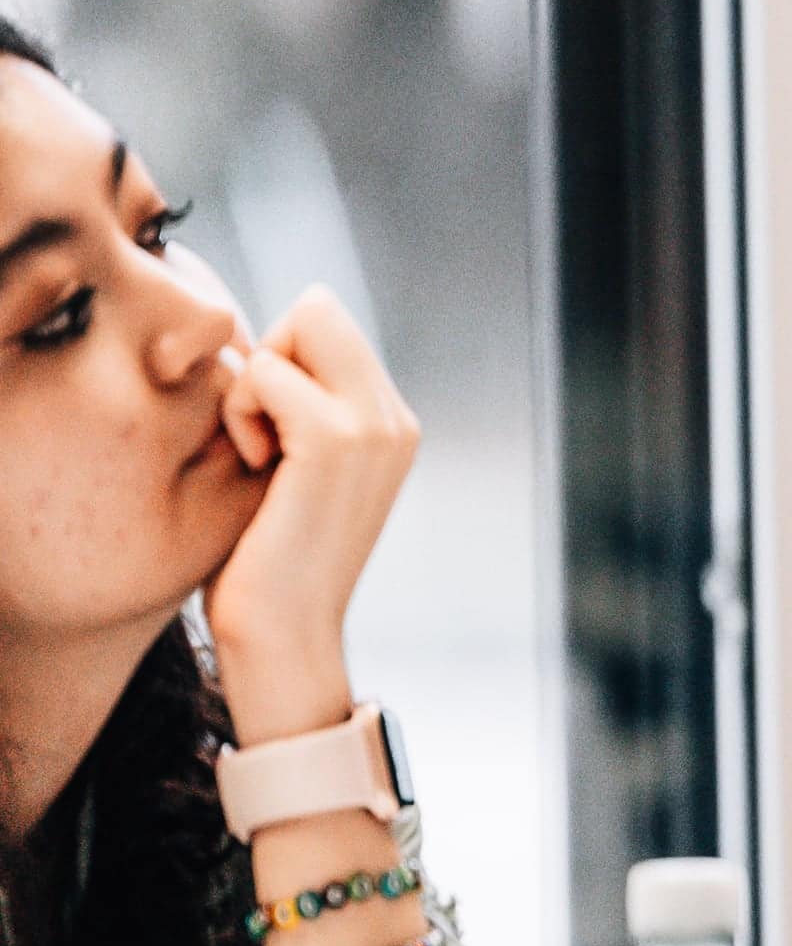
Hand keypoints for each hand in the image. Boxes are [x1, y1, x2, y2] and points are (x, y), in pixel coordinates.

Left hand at [198, 289, 419, 739]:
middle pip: (317, 308)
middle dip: (269, 353)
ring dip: (251, 388)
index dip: (279, 357)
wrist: (282, 636)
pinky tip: (252, 463)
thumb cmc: (262, 563)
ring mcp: (375, 425)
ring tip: (256, 455)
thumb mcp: (288, 472)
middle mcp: (395, 417)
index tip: (265, 429)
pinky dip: (243, 410)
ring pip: (295, 330)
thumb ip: (294, 410)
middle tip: (257, 431)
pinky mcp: (339, 440)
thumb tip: (242, 342)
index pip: (327, 322)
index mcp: (389, 423)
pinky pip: (268, 372)